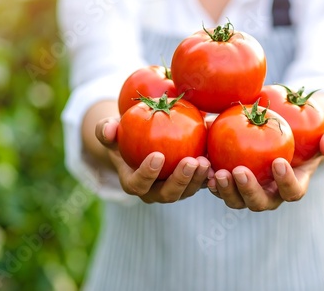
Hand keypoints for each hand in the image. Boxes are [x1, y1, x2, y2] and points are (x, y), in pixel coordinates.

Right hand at [95, 118, 210, 202]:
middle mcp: (154, 191)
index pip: (138, 184)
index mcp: (133, 181)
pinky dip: (210, 177)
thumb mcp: (112, 128)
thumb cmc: (125, 133)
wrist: (144, 138)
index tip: (158, 155)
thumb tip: (108, 130)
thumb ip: (105, 129)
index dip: (147, 174)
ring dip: (198, 179)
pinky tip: (218, 163)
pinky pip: (201, 184)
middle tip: (192, 160)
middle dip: (180, 181)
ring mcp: (174, 189)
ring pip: (187, 192)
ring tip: (206, 160)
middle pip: (167, 194)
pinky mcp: (190, 183)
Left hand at [206, 130, 323, 210]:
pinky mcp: (230, 183)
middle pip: (259, 203)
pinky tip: (203, 166)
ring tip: (217, 172)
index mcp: (292, 186)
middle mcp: (269, 194)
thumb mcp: (321, 138)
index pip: (292, 193)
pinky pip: (220, 187)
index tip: (278, 162)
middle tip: (238, 171)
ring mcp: (248, 191)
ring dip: (225, 190)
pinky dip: (211, 180)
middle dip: (248, 190)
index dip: (286, 182)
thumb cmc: (305, 138)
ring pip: (235, 200)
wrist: (280, 136)